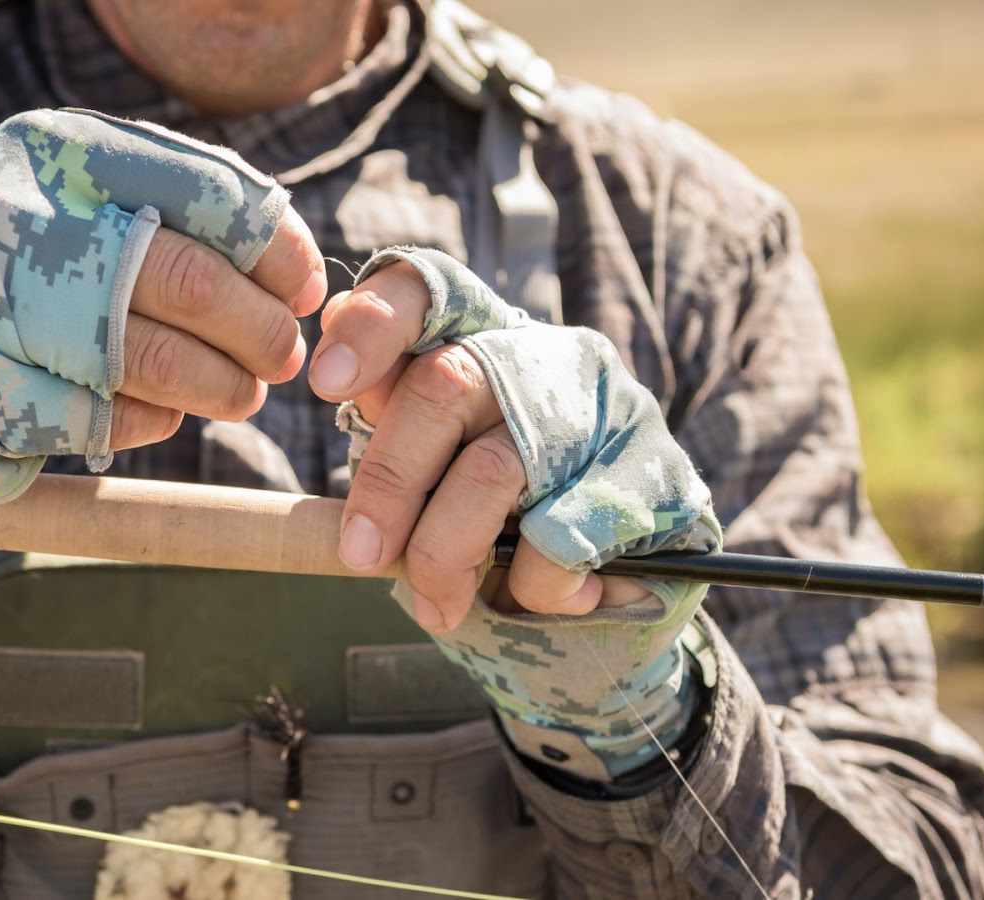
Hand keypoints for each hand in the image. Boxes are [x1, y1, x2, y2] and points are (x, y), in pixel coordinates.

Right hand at [0, 109, 324, 500]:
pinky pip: (99, 420)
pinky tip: (161, 417)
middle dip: (259, 329)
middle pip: (186, 278)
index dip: (276, 251)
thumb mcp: (61, 195)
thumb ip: (164, 207)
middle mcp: (15, 215)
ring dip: (219, 388)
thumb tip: (291, 264)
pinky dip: (150, 424)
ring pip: (149, 357)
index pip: (207, 191)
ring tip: (240, 394)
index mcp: (55, 149)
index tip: (302, 290)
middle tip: (284, 356)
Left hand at [310, 246, 720, 779]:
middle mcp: (549, 357)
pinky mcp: (655, 477)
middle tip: (360, 554)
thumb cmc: (506, 526)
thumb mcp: (438, 475)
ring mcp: (611, 410)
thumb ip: (395, 430)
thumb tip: (338, 383)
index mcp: (483, 341)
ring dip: (446, 551)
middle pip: (446, 385)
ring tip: (435, 606)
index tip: (328, 384)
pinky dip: (532, 586)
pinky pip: (561, 537)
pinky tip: (542, 598)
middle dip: (390, 481)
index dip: (373, 327)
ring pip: (495, 468)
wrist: (625, 599)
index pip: (425, 291)